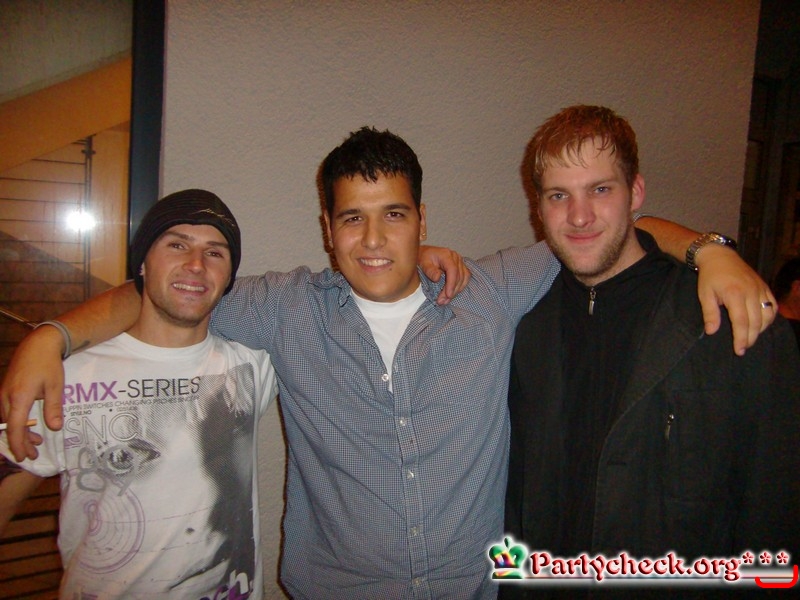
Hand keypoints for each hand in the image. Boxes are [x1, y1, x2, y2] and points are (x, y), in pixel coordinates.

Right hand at [0, 327, 65, 460]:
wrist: (38, 344)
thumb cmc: (48, 364)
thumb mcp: (56, 386)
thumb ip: (54, 407)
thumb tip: (55, 428)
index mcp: (19, 397)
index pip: (15, 428)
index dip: (19, 444)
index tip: (25, 456)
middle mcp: (6, 397)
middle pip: (9, 427)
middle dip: (20, 442)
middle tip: (33, 454)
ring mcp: (3, 393)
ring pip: (6, 420)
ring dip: (18, 433)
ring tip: (35, 441)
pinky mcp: (5, 390)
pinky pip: (6, 412)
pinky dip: (15, 422)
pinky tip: (28, 425)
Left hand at [418, 245, 470, 303]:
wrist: (425, 254)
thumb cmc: (423, 258)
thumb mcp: (423, 263)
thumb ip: (430, 270)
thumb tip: (437, 278)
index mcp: (446, 255)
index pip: (453, 270)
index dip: (451, 284)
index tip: (448, 295)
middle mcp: (455, 257)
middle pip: (459, 276)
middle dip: (452, 291)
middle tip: (442, 301)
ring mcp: (460, 262)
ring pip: (463, 278)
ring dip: (456, 291)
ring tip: (446, 300)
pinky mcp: (461, 267)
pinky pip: (465, 278)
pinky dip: (460, 287)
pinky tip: (452, 294)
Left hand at [695, 245, 776, 355]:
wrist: (720, 256)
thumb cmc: (710, 276)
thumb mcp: (705, 294)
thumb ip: (709, 314)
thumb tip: (711, 332)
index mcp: (734, 294)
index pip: (741, 322)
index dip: (741, 338)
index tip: (739, 350)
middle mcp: (751, 292)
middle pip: (756, 322)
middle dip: (750, 338)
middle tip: (743, 349)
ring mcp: (760, 288)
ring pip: (767, 315)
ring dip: (760, 330)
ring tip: (750, 338)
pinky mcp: (764, 286)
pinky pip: (772, 306)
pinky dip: (769, 318)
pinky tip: (761, 325)